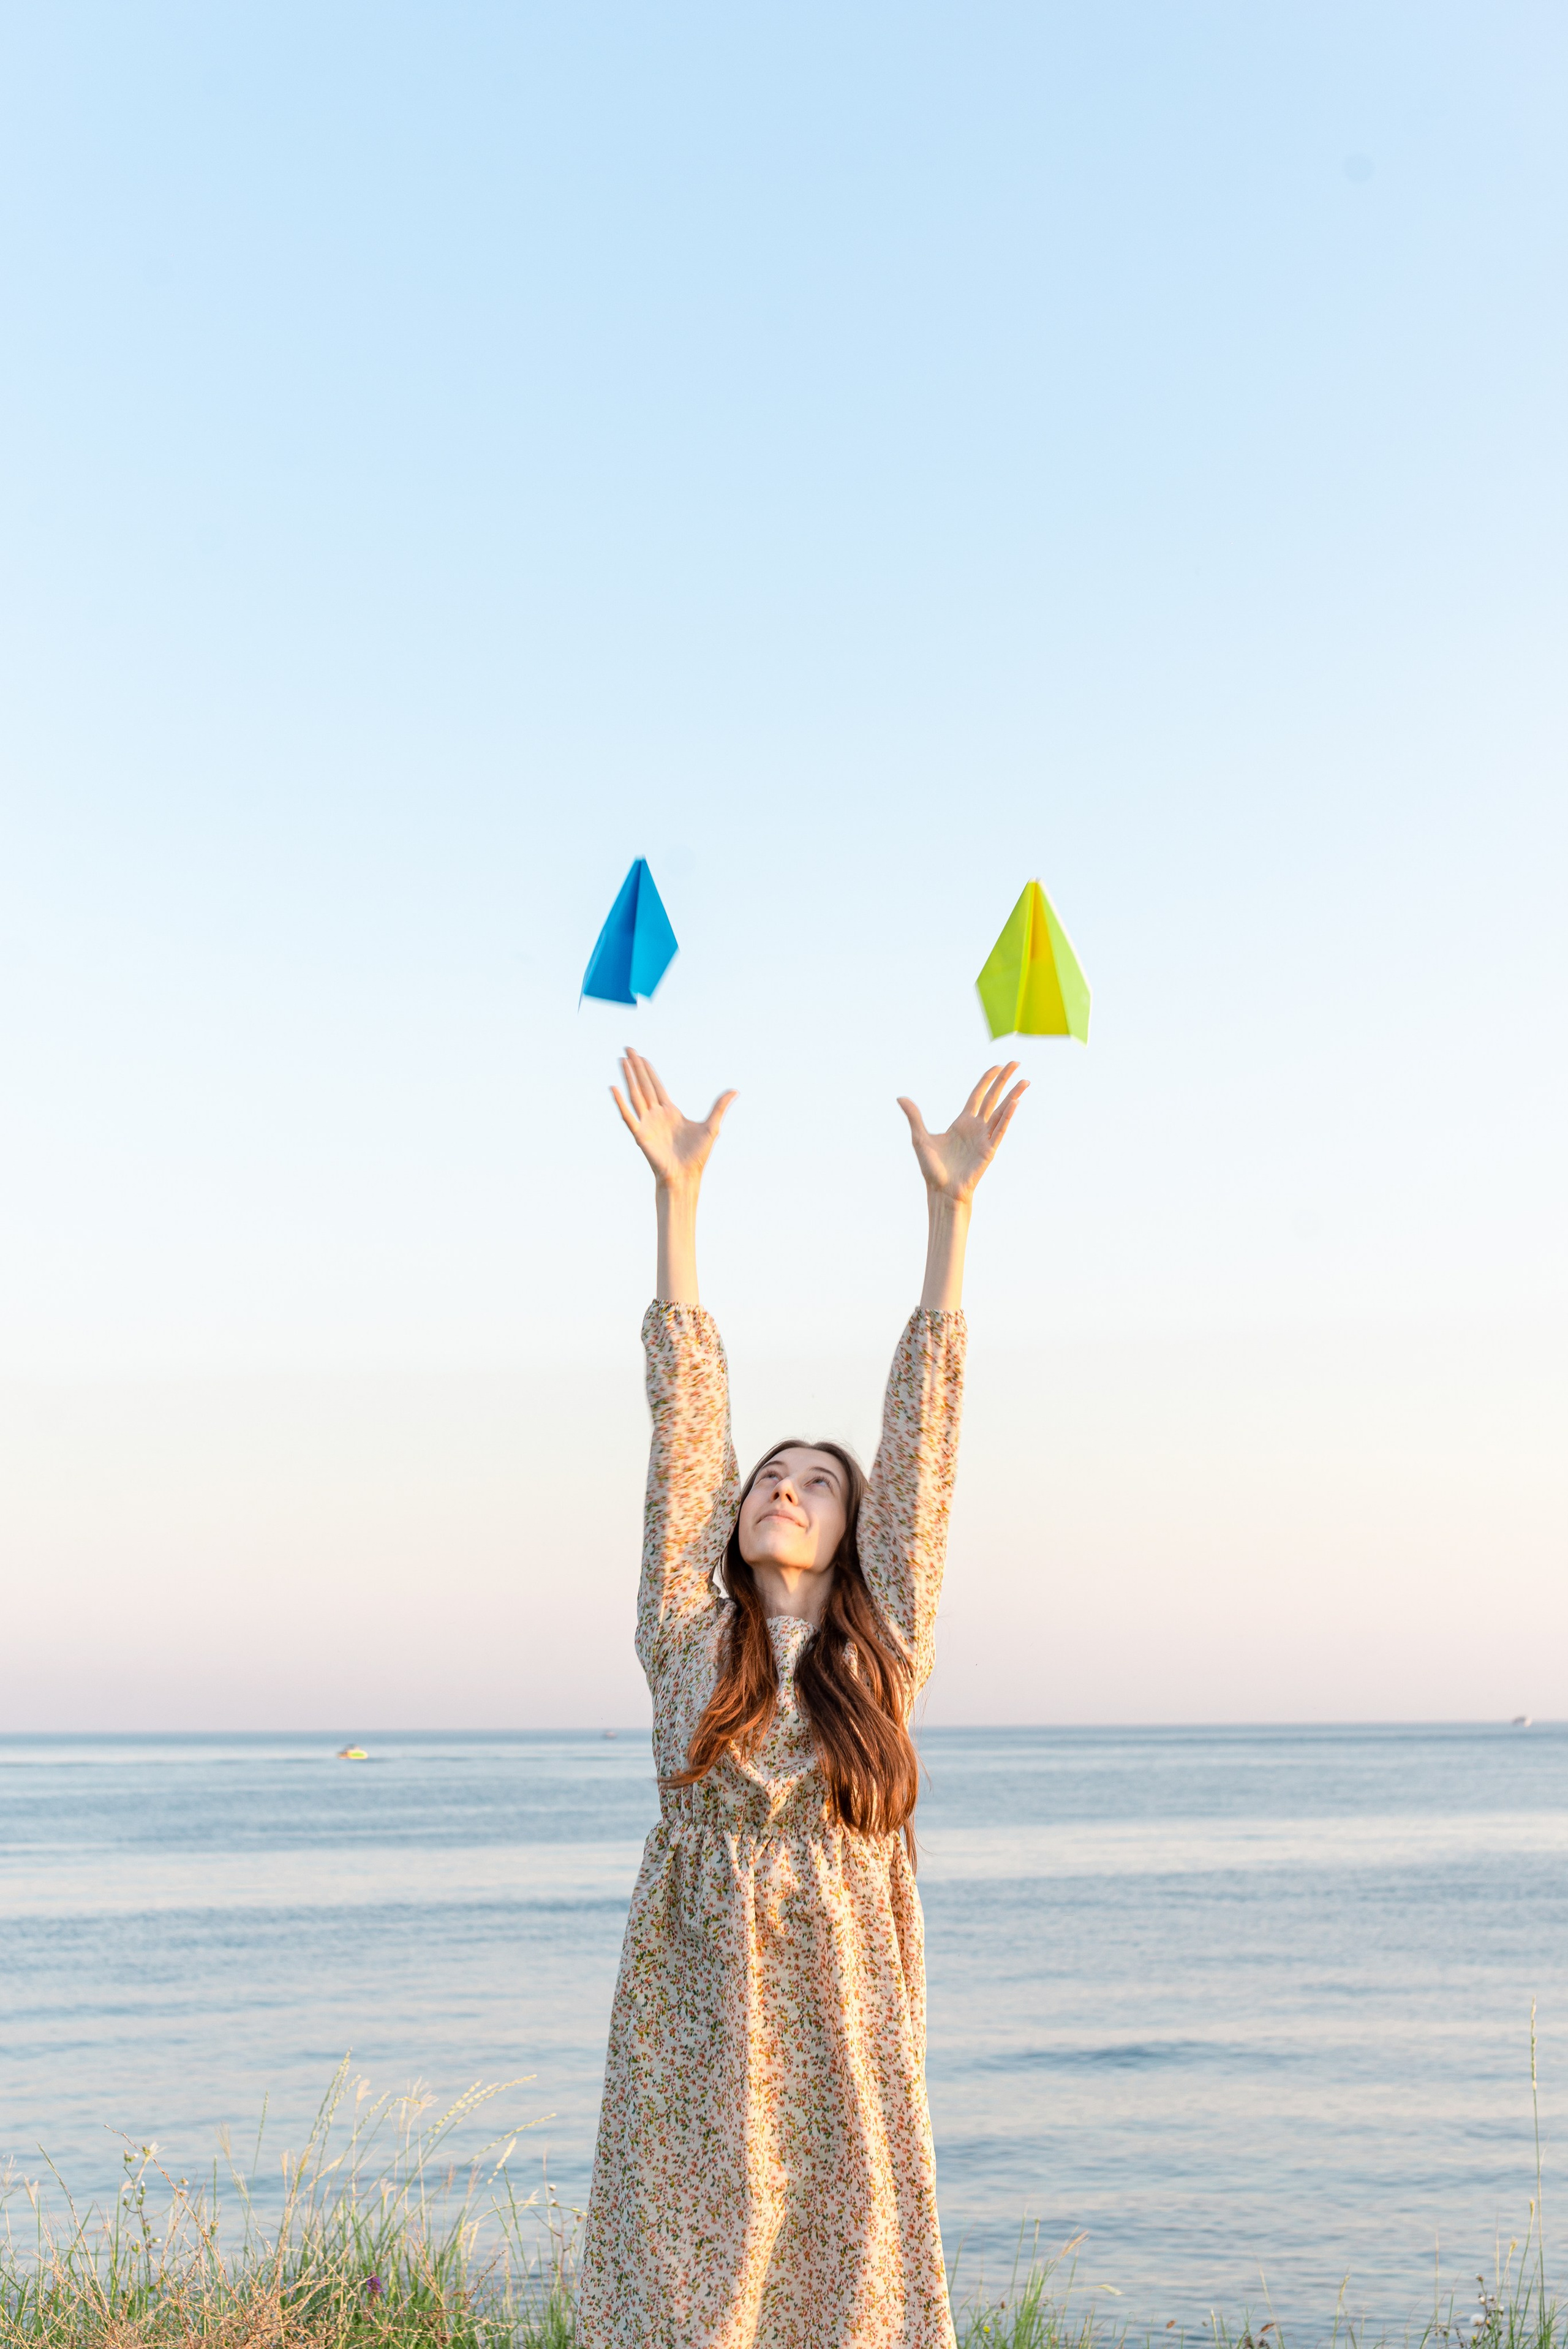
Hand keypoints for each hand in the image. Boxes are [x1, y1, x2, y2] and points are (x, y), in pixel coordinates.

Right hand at [612, 1050, 736, 1193]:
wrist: (686, 1176)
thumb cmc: (697, 1155)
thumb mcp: (711, 1127)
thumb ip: (720, 1107)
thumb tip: (735, 1090)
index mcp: (670, 1111)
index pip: (656, 1086)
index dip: (648, 1070)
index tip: (640, 1056)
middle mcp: (656, 1115)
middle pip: (644, 1085)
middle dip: (636, 1067)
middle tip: (627, 1049)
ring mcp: (646, 1123)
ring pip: (635, 1095)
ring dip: (628, 1078)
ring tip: (621, 1061)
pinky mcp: (640, 1134)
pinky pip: (628, 1116)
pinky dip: (620, 1102)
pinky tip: (614, 1088)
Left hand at [898, 1063, 1027, 1204]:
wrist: (941, 1190)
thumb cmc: (932, 1168)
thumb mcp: (920, 1138)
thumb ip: (914, 1116)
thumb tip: (900, 1098)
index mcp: (962, 1122)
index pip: (978, 1095)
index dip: (987, 1080)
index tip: (997, 1066)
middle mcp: (976, 1127)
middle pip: (993, 1097)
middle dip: (1004, 1080)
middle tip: (1016, 1063)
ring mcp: (985, 1138)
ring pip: (1001, 1111)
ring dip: (1013, 1096)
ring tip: (1025, 1081)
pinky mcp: (989, 1150)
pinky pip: (1000, 1130)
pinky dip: (1007, 1116)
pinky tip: (1015, 1103)